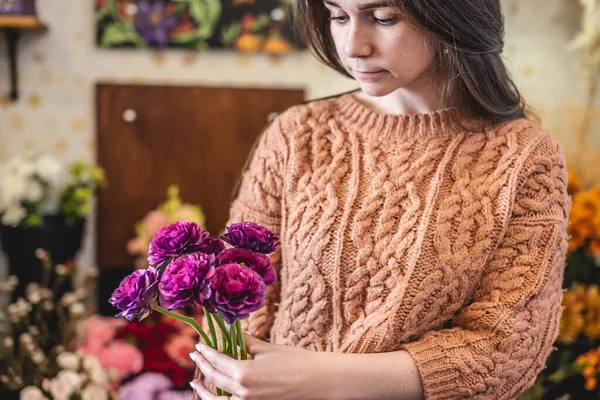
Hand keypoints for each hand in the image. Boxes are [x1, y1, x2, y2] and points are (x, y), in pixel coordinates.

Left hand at [189, 333, 332, 399]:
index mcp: (244, 372)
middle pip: (214, 378)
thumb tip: (234, 332)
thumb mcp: (268, 349)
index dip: (206, 351)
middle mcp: (243, 391)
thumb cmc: (296, 361)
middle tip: (196, 356)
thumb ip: (247, 342)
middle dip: (202, 366)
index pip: (217, 360)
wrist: (318, 381)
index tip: (199, 345)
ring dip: (205, 390)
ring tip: (196, 383)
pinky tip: (216, 394)